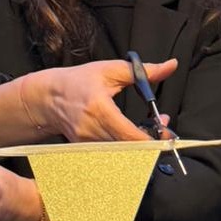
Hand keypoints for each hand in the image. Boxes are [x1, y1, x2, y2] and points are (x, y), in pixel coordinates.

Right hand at [22, 58, 177, 142]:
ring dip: (138, 145)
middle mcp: (92, 131)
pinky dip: (125, 148)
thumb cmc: (79, 81)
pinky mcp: (85, 150)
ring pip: (121, 154)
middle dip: (150, 142)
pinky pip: (111, 154)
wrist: (49, 97)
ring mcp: (87, 144)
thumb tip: (171, 65)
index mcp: (99, 110)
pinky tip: (131, 137)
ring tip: (149, 131)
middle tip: (162, 129)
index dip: (152, 138)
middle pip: (129, 149)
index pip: (130, 135)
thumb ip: (143, 71)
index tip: (166, 133)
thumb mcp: (110, 70)